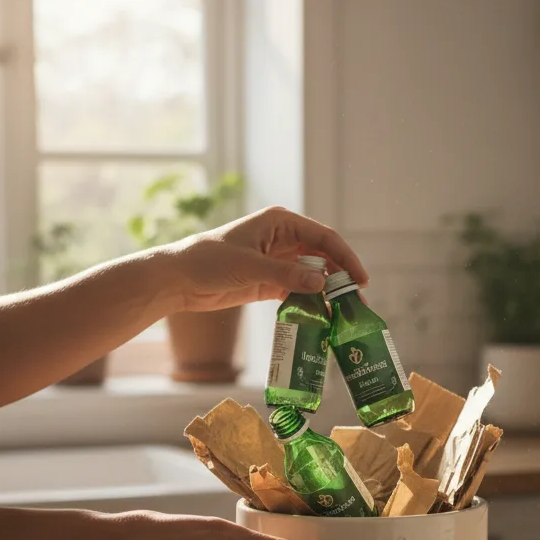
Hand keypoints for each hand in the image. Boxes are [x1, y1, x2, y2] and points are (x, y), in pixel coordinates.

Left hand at [162, 206, 369, 313]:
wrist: (179, 279)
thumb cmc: (208, 261)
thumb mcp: (250, 266)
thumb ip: (287, 275)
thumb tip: (322, 283)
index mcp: (280, 223)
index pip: (323, 237)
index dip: (345, 257)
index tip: (360, 278)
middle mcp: (283, 239)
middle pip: (323, 256)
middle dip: (341, 277)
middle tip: (357, 300)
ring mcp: (278, 261)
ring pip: (314, 275)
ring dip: (329, 292)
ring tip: (344, 312)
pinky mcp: (271, 282)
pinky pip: (300, 290)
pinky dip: (312, 302)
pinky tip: (324, 316)